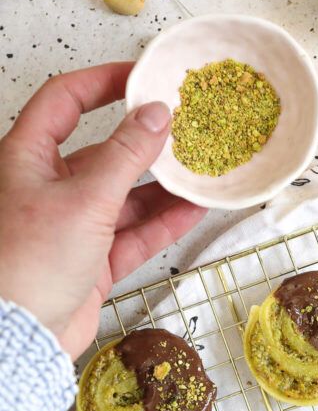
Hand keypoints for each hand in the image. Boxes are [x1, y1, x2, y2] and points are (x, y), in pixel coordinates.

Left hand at [0, 62, 205, 358]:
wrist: (23, 332)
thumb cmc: (31, 260)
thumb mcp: (86, 198)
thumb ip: (126, 155)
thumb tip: (156, 115)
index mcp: (28, 158)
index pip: (65, 101)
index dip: (103, 83)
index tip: (142, 78)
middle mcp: (48, 188)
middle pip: (103, 153)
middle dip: (145, 145)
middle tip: (185, 132)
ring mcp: (73, 227)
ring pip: (125, 198)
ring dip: (162, 189)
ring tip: (201, 174)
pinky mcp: (92, 263)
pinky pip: (134, 235)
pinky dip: (162, 225)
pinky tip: (193, 211)